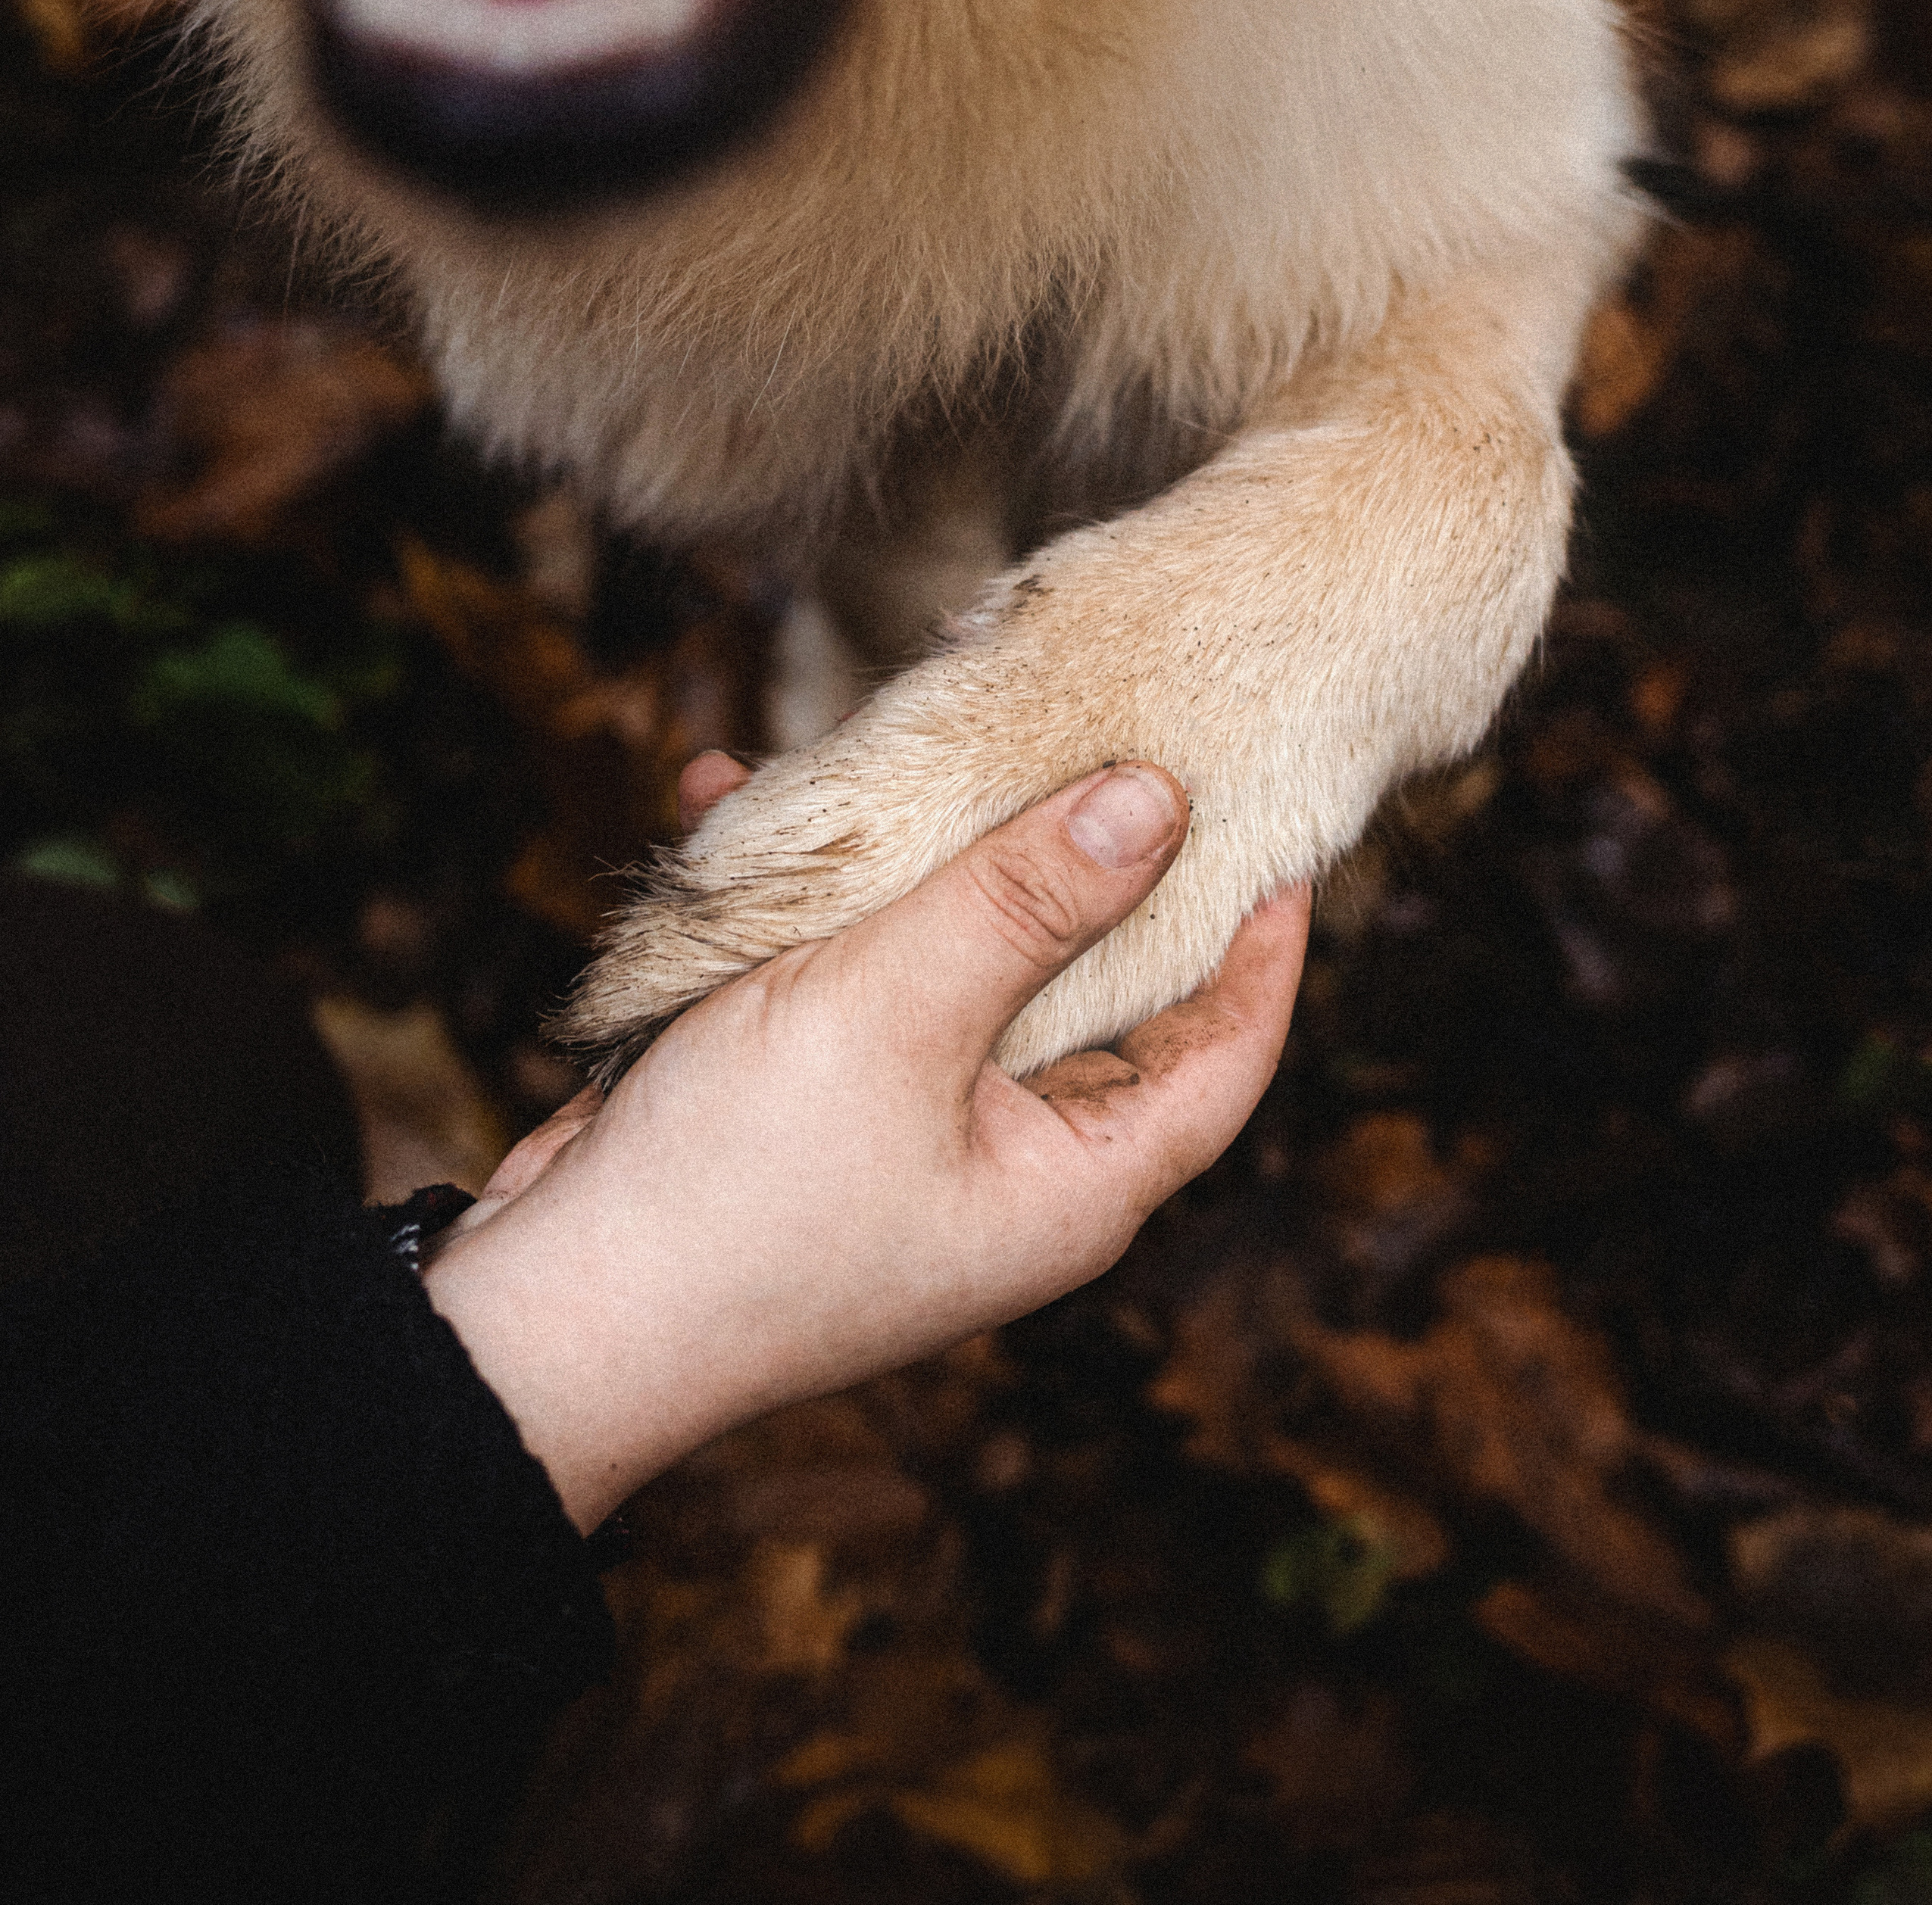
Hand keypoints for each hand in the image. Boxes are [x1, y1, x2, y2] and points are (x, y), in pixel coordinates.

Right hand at [424, 754, 1307, 1531]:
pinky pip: (836, 974)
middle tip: (1084, 722)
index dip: (1260, 938)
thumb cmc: (738, 1194)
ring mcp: (903, 1135)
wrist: (544, 1323)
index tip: (1273, 815)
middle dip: (1070, 854)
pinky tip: (725, 798)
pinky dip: (797, 896)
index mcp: (1071, 1182)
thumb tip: (1157, 801)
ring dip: (914, 854)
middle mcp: (1006, 1164)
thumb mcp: (896, 1013)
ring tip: (896, 732)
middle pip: (1089, 988)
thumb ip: (1025, 900)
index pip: (1223, 1050)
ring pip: (952, 962)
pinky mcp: (806, 1106)